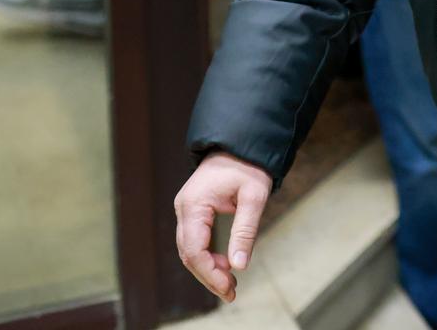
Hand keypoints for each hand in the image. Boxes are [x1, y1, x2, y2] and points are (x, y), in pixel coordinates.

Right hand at [174, 150, 273, 301]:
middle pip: (188, 253)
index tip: (229, 287)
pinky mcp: (192, 211)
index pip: (195, 249)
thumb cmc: (248, 166)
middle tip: (230, 293)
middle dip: (208, 276)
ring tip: (229, 285)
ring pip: (190, 249)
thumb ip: (245, 231)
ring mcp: (185, 210)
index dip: (210, 272)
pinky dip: (207, 255)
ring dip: (207, 268)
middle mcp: (183, 209)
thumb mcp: (254, 197)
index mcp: (194, 205)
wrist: (241, 143)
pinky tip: (224, 266)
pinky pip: (195, 240)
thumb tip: (240, 266)